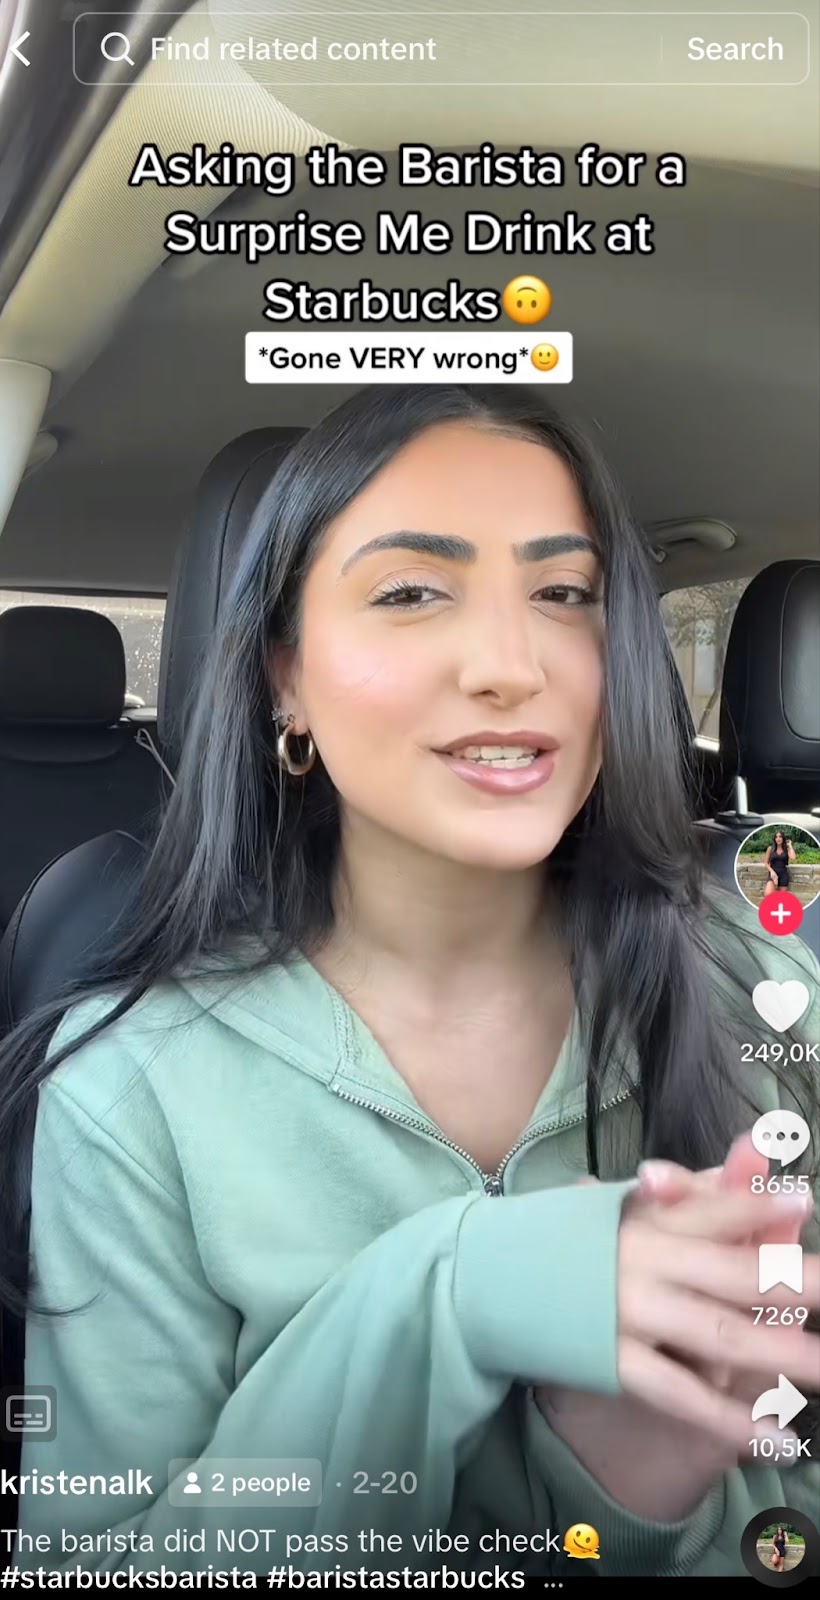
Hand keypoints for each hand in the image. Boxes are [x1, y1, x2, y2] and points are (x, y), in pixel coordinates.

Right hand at [535, 1137, 817, 1518]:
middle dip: (795, 1286)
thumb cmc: (567, 1237)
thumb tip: (755, 1154)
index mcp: (648, 1215)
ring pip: (719, 1337)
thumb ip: (692, 1188)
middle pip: (736, 1274)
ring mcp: (628, 1312)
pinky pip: (680, 1394)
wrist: (483, 1275)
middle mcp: (644, 1259)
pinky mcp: (612, 1360)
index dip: (760, 1208)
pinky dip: (729, 1419)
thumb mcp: (624, 1201)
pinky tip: (776, 1437)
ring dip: (781, 1356)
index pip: (714, 1208)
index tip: (804, 1204)